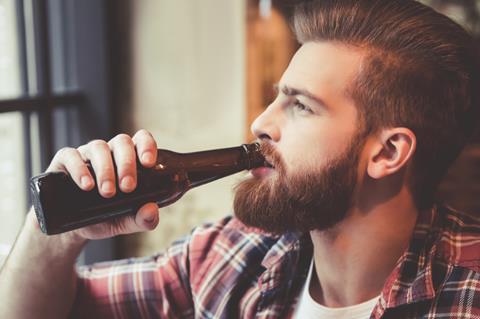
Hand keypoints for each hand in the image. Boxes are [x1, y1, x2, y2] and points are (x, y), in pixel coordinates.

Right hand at [28, 129, 160, 239]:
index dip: (147, 146)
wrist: (73, 229)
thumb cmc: (106, 217)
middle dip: (127, 164)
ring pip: (99, 147)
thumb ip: (143, 219)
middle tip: (128, 187)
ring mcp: (87, 154)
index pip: (142, 140)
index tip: (148, 163)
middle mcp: (110, 152)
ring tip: (107, 192)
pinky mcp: (64, 161)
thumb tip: (152, 210)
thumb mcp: (126, 222)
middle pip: (122, 142)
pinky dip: (79, 169)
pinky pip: (71, 155)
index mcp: (130, 160)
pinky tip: (86, 185)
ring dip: (105, 169)